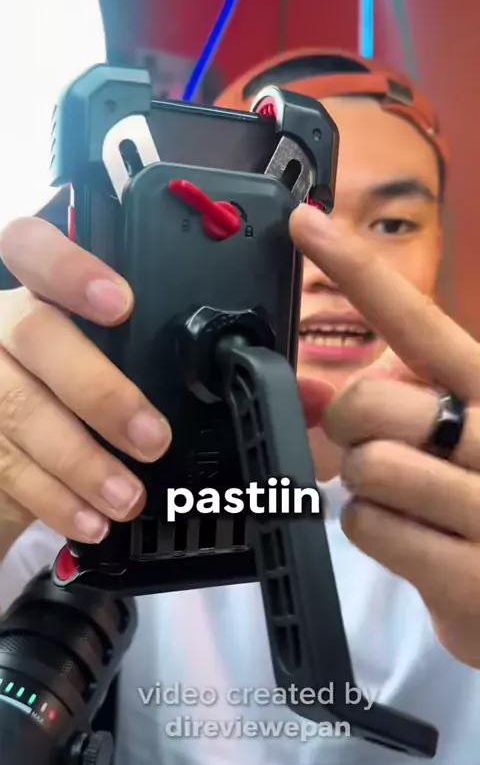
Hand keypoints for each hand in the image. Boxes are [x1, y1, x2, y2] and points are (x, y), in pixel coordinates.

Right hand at [0, 218, 170, 553]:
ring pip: (15, 408)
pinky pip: (5, 466)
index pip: (30, 245)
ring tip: (127, 496)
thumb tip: (287, 390)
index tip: (120, 302)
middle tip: (152, 437)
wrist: (3, 446)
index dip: (70, 267)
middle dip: (97, 388)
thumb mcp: (116, 359)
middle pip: (33, 333)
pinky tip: (90, 519)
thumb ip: (169, 357)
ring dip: (79, 460)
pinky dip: (52, 498)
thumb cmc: (76, 391)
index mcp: (36, 290)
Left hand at [290, 204, 479, 667]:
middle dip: (351, 429)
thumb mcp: (463, 439)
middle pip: (366, 402)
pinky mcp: (472, 573)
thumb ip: (398, 405)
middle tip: (382, 450)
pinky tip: (415, 540)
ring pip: (366, 467)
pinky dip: (374, 532)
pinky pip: (369, 528)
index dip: (356, 270)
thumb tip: (309, 388)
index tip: (305, 222)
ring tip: (410, 502)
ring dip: (366, 487)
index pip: (418, 320)